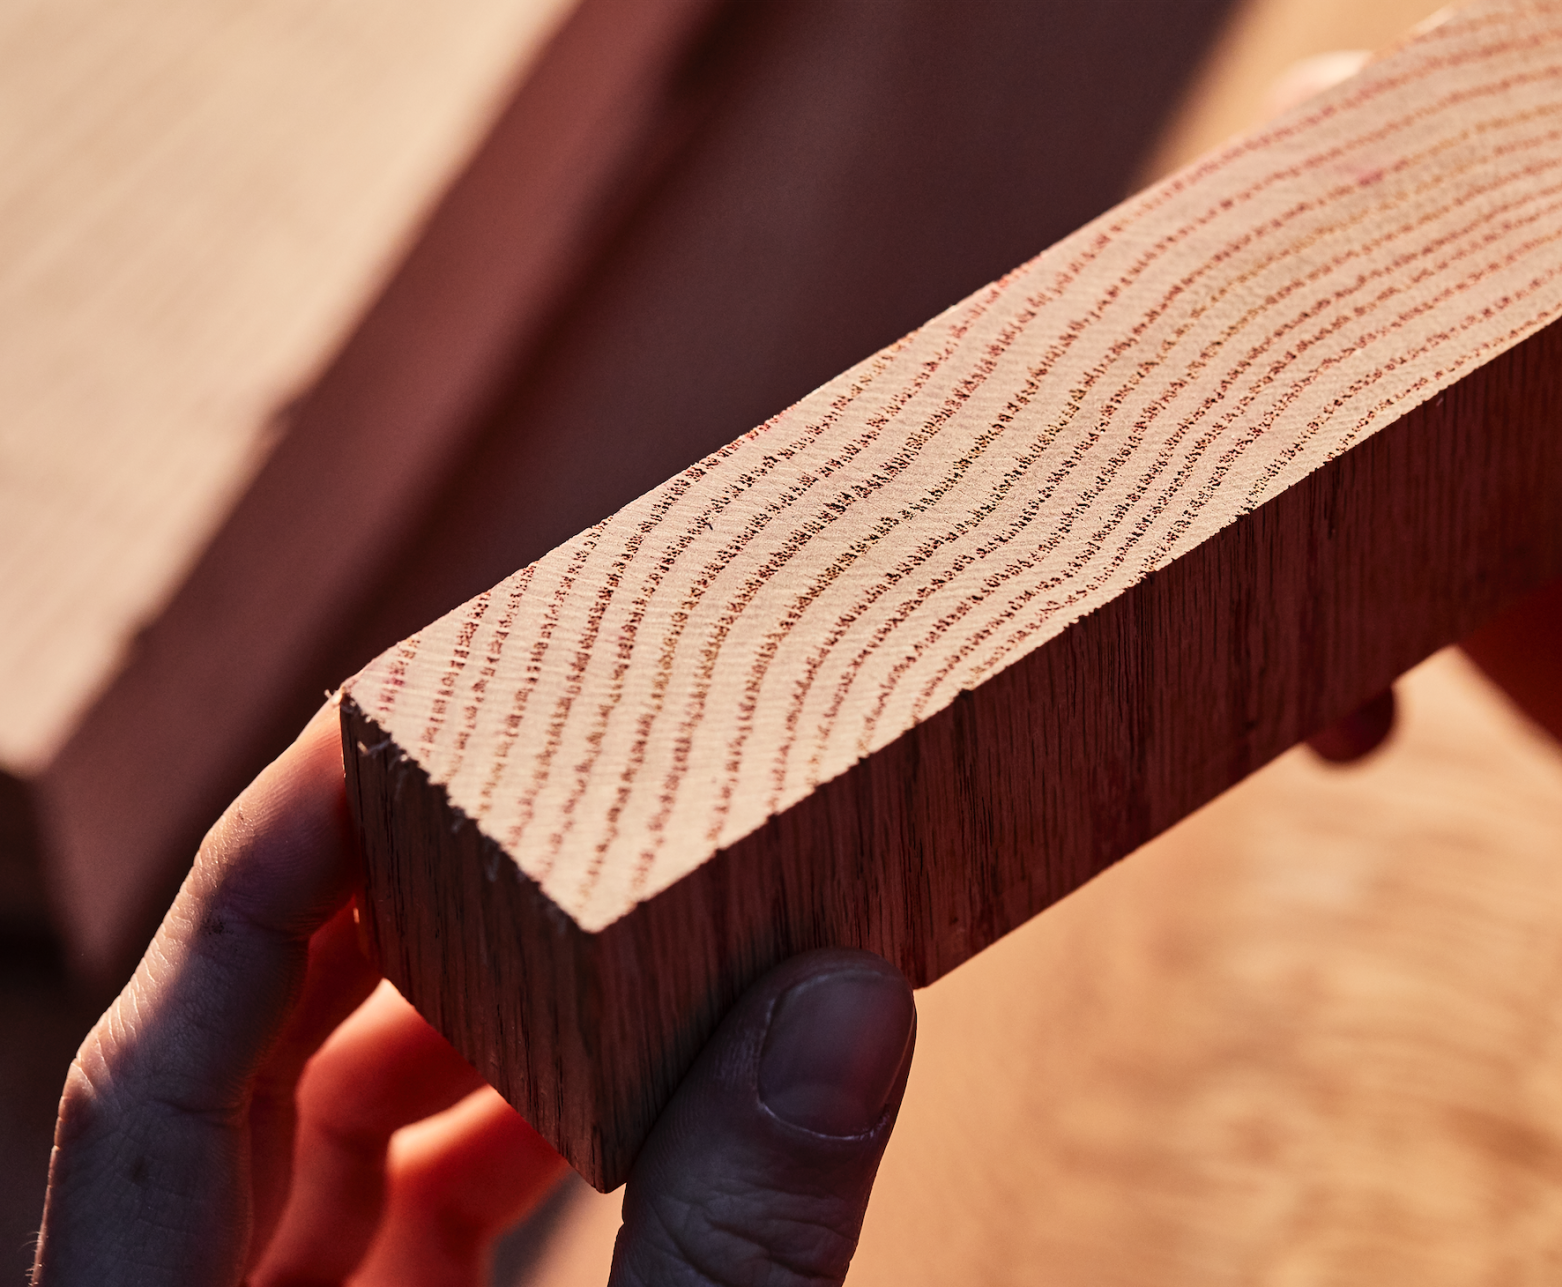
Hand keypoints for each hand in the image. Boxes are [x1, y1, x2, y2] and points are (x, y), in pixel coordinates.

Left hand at [33, 705, 915, 1286]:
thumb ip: (731, 1248)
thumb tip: (846, 1005)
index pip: (161, 1070)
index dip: (250, 881)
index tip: (353, 731)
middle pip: (238, 1068)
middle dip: (370, 908)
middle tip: (492, 767)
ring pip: (319, 1136)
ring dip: (451, 1010)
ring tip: (574, 900)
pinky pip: (398, 1211)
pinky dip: (498, 1122)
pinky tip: (607, 1068)